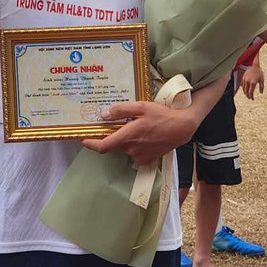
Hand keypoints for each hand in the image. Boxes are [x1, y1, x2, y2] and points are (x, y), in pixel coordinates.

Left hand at [81, 101, 197, 168]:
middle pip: (114, 145)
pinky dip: (135, 145)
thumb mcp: (141, 107)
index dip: (91, 144)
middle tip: (118, 124)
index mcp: (128, 137)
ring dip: (125, 140)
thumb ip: (121, 111)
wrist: (182, 127)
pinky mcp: (148, 159)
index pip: (103, 147)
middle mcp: (132, 150)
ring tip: (137, 127)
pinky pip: (135, 152)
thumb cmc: (161, 115)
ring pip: (125, 148)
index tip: (84, 139)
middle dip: (113, 136)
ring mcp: (140, 156)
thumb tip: (104, 115)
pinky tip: (144, 135)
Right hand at [238, 64, 263, 100]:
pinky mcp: (243, 77)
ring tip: (247, 95)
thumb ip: (261, 87)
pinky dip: (243, 88)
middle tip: (249, 98)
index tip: (252, 99)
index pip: (250, 92)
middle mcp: (248, 81)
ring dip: (245, 92)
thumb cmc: (259, 73)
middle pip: (246, 91)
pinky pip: (242, 84)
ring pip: (243, 88)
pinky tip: (245, 89)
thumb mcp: (262, 80)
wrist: (254, 66)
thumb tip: (261, 93)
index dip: (251, 96)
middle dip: (247, 95)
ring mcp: (244, 79)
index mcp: (253, 82)